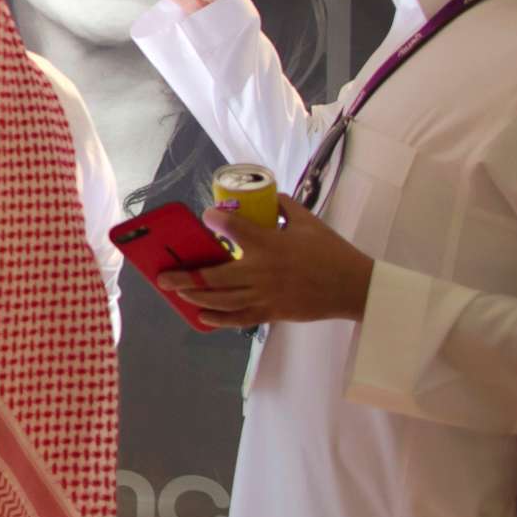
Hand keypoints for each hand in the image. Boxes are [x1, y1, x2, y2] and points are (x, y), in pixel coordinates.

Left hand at [158, 194, 375, 327]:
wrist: (354, 287)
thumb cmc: (331, 251)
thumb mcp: (309, 222)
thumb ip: (285, 208)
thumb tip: (266, 197)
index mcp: (271, 244)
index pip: (233, 230)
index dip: (215, 221)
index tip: (206, 217)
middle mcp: (262, 271)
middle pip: (214, 275)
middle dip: (184, 276)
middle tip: (162, 275)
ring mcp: (265, 295)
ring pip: (222, 299)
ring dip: (195, 296)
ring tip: (176, 292)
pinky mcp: (272, 313)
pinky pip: (240, 319)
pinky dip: (218, 319)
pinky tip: (201, 317)